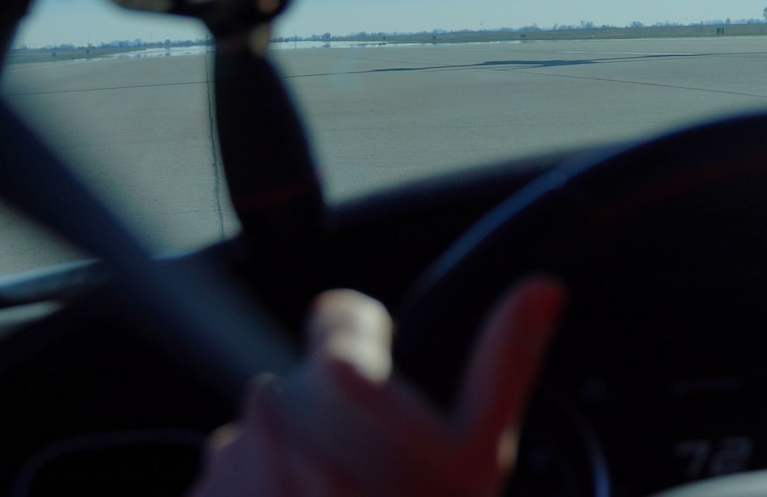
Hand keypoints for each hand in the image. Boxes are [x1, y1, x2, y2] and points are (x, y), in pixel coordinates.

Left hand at [191, 276, 565, 496]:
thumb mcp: (478, 456)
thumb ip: (504, 361)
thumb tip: (542, 290)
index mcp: (337, 377)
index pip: (342, 313)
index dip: (368, 339)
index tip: (385, 379)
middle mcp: (268, 405)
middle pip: (310, 388)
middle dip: (339, 420)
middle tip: (380, 479)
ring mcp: (225, 460)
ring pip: (271, 441)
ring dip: (297, 466)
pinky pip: (233, 490)